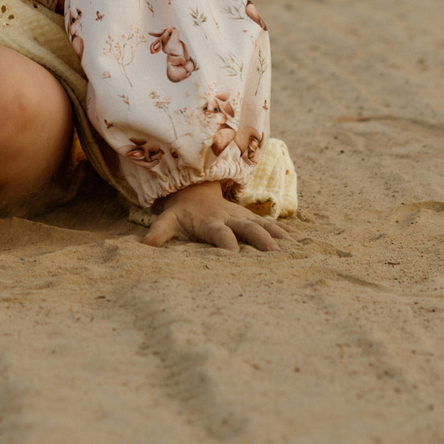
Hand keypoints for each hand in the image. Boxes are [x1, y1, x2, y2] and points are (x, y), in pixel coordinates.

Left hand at [142, 180, 287, 251]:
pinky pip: (271, 225)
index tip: (234, 255)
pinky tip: (300, 243)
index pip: (219, 233)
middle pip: (248, 228)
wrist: (195, 188)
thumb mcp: (167, 220)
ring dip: (278, 236)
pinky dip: (286, 233)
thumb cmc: (181, 212)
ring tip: (295, 250)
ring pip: (264, 225)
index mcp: (210, 222)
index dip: (226, 242)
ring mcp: (243, 217)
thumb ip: (158, 232)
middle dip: (261, 239)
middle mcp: (230, 218)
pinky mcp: (252, 218)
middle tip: (275, 253)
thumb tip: (144, 246)